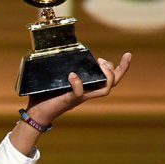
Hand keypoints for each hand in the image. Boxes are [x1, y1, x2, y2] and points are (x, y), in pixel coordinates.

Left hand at [10, 52, 132, 154]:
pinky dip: (78, 84)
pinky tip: (73, 75)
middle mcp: (88, 92)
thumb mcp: (57, 79)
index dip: (122, 68)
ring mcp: (80, 97)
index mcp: (87, 87)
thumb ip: (62, 68)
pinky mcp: (69, 100)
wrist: (36, 112)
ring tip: (99, 65)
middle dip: (119, 70)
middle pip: (113, 83)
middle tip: (105, 61)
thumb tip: (56, 50)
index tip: (128, 55)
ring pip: (104, 90)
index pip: (110, 78)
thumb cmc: (45, 96)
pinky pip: (79, 93)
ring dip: (107, 76)